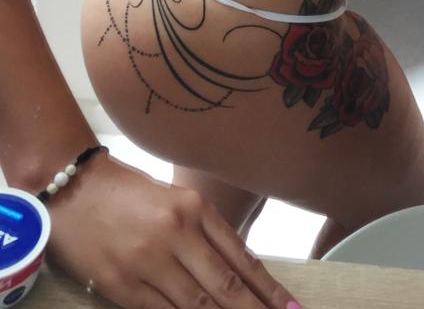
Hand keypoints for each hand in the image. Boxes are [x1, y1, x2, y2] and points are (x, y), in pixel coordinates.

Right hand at [45, 151, 297, 308]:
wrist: (73, 187)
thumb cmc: (125, 190)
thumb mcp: (174, 199)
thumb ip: (204, 232)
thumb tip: (237, 272)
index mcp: (193, 207)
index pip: (240, 257)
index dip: (267, 289)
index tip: (288, 308)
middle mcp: (175, 234)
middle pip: (224, 287)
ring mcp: (148, 263)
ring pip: (196, 307)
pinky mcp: (122, 286)